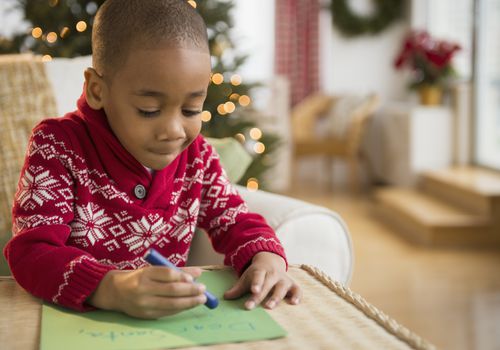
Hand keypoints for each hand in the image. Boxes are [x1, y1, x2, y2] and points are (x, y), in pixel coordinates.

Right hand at [87, 266, 206, 318]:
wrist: (114, 292)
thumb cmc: (139, 278)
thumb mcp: (153, 269)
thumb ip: (176, 271)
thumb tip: (198, 272)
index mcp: (144, 274)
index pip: (166, 273)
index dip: (182, 276)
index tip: (194, 278)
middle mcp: (143, 289)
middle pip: (171, 290)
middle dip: (190, 290)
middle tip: (203, 289)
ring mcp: (143, 304)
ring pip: (171, 304)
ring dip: (189, 302)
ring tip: (201, 299)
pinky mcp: (145, 315)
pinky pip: (167, 312)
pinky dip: (180, 309)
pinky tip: (189, 305)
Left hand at [224, 252, 300, 309]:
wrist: (270, 261)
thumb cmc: (257, 274)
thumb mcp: (247, 278)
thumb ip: (237, 288)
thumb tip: (225, 297)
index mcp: (261, 271)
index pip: (258, 277)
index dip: (256, 283)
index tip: (253, 290)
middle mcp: (273, 274)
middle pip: (268, 284)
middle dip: (261, 295)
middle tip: (254, 305)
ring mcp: (283, 279)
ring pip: (282, 288)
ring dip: (276, 297)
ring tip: (270, 307)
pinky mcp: (292, 284)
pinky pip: (297, 289)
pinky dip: (297, 296)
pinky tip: (294, 303)